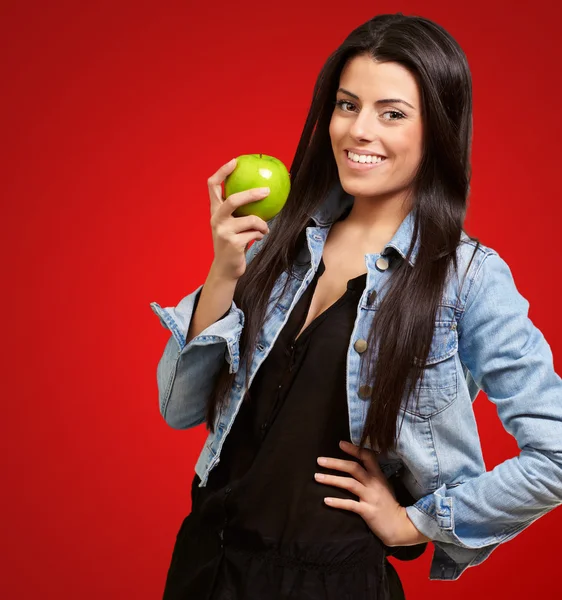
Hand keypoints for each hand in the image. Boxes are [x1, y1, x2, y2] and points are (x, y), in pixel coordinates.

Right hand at [208, 157, 270, 280]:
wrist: (225, 269)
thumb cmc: (232, 243)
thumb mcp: (231, 224)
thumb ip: (239, 211)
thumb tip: (262, 191)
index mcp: (215, 211)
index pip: (212, 186)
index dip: (222, 172)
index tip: (234, 162)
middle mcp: (216, 219)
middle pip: (233, 200)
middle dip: (251, 194)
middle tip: (267, 190)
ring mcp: (223, 231)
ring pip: (251, 219)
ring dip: (262, 224)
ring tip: (264, 229)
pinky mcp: (233, 243)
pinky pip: (255, 233)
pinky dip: (260, 234)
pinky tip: (259, 237)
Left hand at [314, 440, 430, 546]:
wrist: (401, 526)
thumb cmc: (390, 505)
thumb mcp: (384, 486)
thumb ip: (372, 476)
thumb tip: (357, 466)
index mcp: (378, 476)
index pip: (367, 456)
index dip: (354, 449)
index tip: (340, 443)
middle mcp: (374, 484)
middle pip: (353, 468)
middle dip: (335, 463)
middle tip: (319, 460)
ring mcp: (371, 497)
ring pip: (349, 484)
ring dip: (332, 479)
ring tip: (317, 477)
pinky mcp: (368, 511)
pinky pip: (350, 505)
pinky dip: (337, 502)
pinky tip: (326, 500)